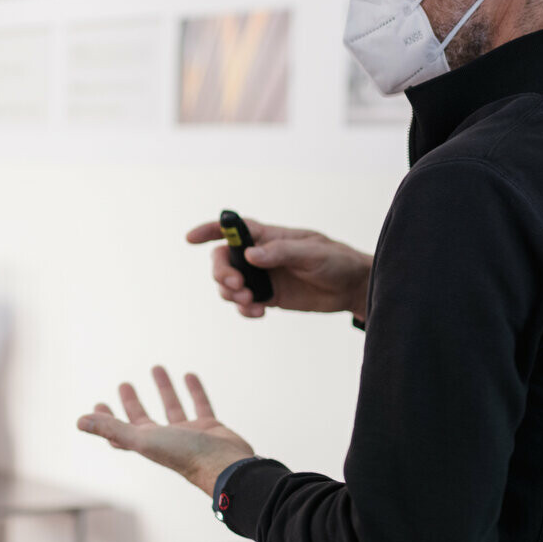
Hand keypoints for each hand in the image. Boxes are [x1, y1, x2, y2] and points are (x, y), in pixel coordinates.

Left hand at [76, 366, 252, 494]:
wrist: (226, 465)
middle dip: (132, 403)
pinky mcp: (210, 427)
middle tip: (123, 384)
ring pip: (172, 407)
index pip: (120, 431)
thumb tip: (78, 422)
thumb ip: (112, 428)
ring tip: (156, 366)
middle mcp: (166, 440)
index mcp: (147, 444)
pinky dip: (194, 390)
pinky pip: (200, 404)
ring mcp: (189, 434)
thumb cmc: (184, 456)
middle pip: (143, 419)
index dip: (107, 420)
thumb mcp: (143, 438)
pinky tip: (189, 375)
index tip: (98, 404)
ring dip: (163, 389)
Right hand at [186, 217, 373, 320]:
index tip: (190, 238)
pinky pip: (245, 303)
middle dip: (221, 273)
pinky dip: (244, 309)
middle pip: (223, 260)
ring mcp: (263, 277)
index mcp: (269, 237)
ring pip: (229, 284)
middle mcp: (261, 255)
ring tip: (251, 302)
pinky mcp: (269, 296)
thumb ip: (281, 253)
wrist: (352, 287)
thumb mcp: (311, 253)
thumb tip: (250, 255)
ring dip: (231, 294)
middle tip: (238, 286)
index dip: (209, 230)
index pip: (233, 228)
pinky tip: (258, 313)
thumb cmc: (336, 261)